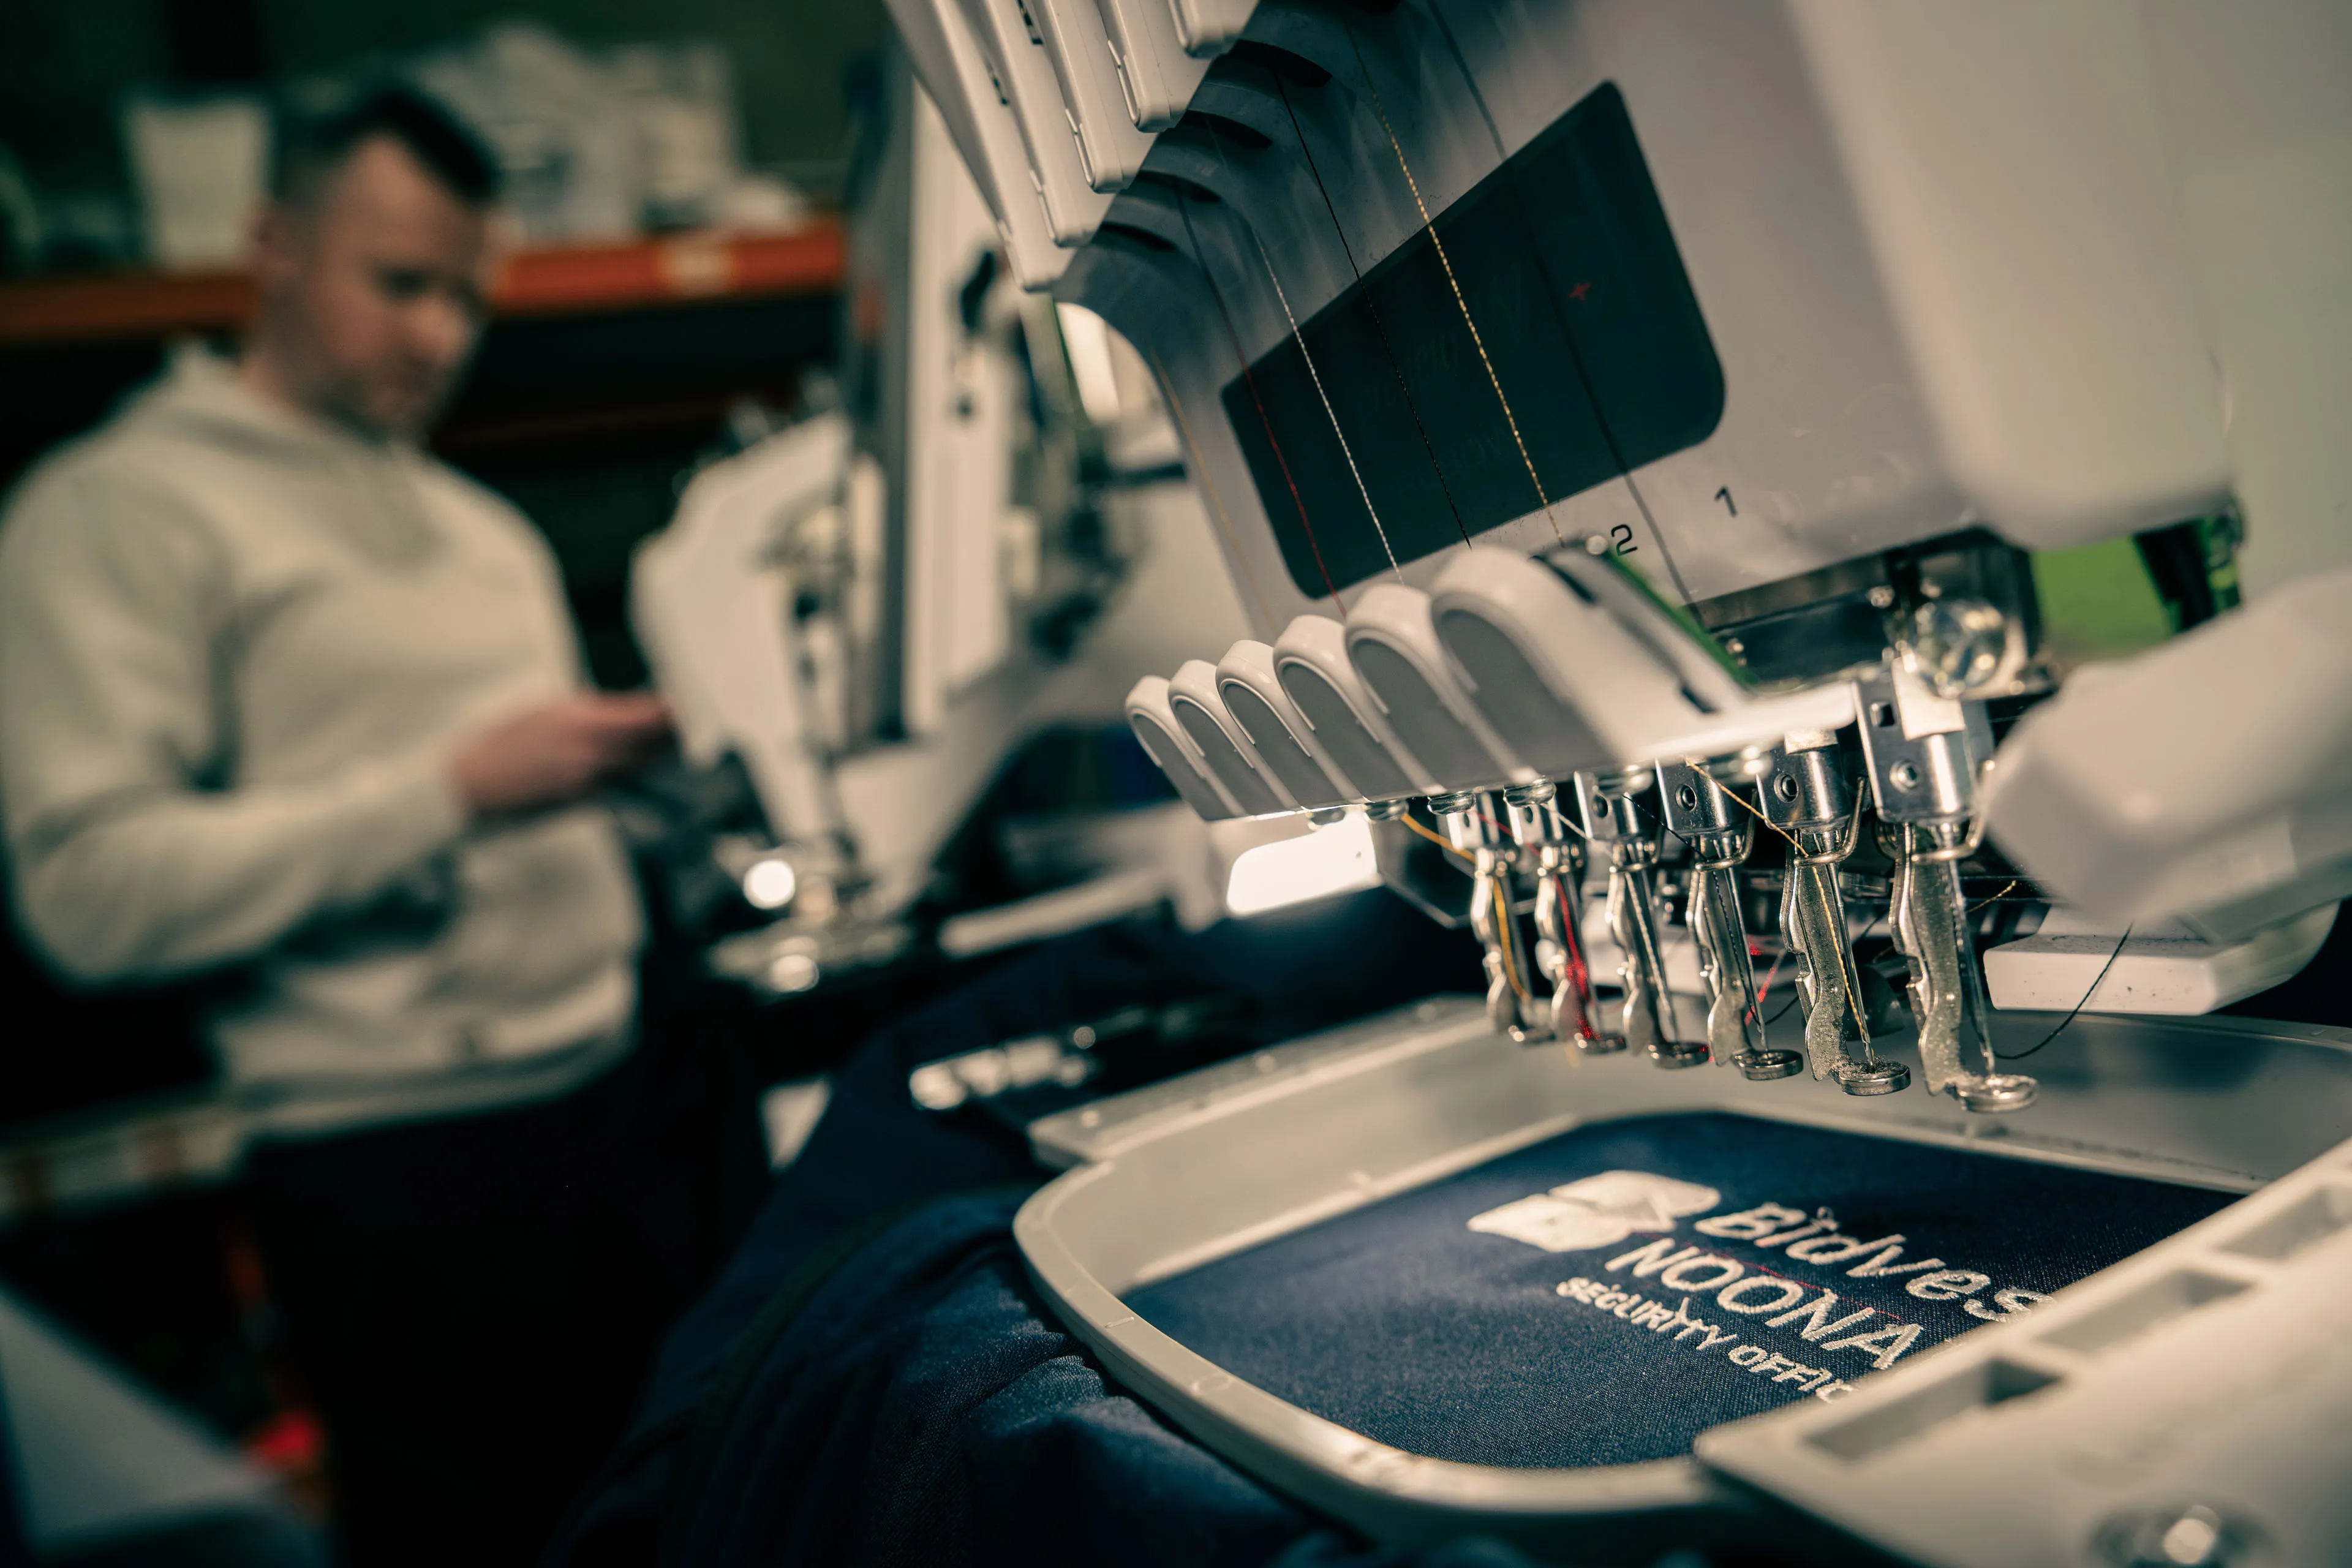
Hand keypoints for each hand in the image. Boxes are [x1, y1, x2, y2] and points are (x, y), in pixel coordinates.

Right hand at [448, 692, 672, 815]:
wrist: (471, 784)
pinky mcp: (583, 802)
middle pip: (651, 745)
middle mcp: (590, 751)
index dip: (669, 712)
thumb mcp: (542, 710)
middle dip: (671, 736)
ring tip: (671, 745)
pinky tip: (641, 767)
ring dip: (658, 757)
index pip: (642, 716)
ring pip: (640, 768)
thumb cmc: (500, 742)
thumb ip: (586, 710)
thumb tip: (621, 710)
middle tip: (686, 726)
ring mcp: (589, 780)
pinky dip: (634, 775)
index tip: (683, 705)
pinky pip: (619, 786)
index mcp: (578, 720)